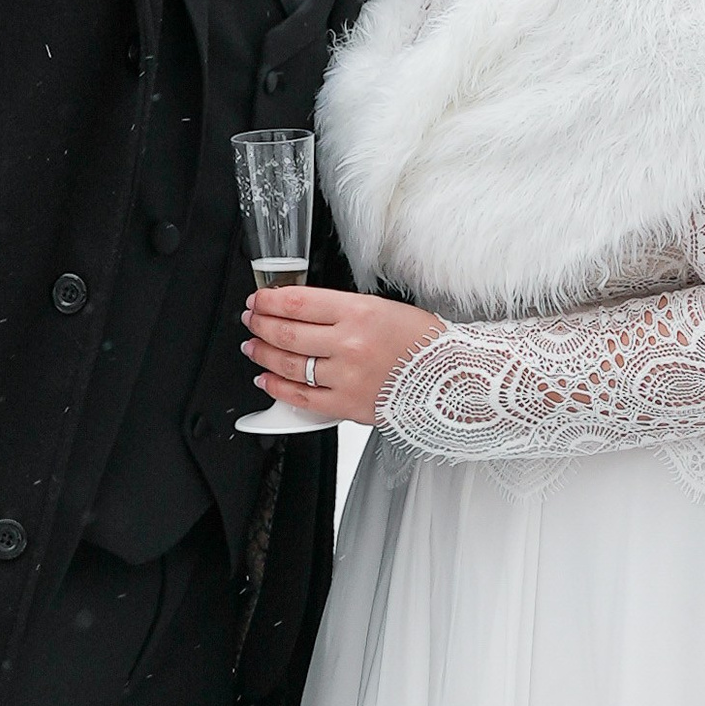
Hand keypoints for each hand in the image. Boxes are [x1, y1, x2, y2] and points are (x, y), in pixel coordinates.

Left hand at [243, 283, 442, 428]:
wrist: (453, 380)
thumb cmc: (424, 344)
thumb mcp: (383, 309)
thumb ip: (342, 310)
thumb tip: (302, 310)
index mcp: (359, 312)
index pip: (298, 302)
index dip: (269, 301)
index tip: (259, 300)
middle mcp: (349, 344)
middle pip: (286, 332)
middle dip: (260, 324)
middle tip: (251, 320)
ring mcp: (346, 377)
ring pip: (288, 364)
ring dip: (263, 354)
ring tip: (253, 347)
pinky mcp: (347, 405)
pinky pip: (301, 397)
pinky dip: (277, 387)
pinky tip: (266, 379)